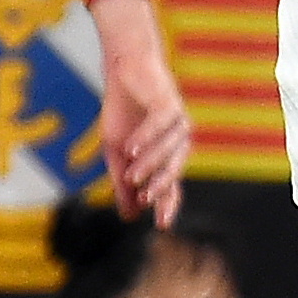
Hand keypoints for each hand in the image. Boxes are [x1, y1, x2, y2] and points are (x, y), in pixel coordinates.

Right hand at [89, 0, 192, 228]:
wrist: (124, 72)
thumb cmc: (123, 112)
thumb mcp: (117, 153)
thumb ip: (123, 182)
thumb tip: (129, 216)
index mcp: (168, 155)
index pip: (172, 184)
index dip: (168, 203)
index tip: (162, 225)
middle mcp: (179, 141)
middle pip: (175, 169)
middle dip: (162, 186)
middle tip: (147, 200)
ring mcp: (178, 121)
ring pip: (168, 148)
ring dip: (149, 163)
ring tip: (131, 176)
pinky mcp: (170, 103)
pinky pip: (161, 123)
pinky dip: (146, 137)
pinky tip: (131, 149)